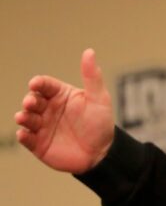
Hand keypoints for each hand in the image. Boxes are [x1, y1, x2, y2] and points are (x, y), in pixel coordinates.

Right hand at [14, 48, 114, 173]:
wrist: (102, 153)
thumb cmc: (101, 124)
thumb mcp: (99, 99)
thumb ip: (92, 77)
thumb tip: (89, 51)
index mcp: (60, 95)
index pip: (45, 85)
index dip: (38, 83)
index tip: (35, 84)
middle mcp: (48, 109)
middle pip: (33, 100)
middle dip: (29, 101)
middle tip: (31, 103)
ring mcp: (42, 126)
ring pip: (26, 118)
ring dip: (23, 117)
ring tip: (24, 117)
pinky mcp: (38, 144)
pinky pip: (26, 138)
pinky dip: (23, 136)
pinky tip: (24, 134)